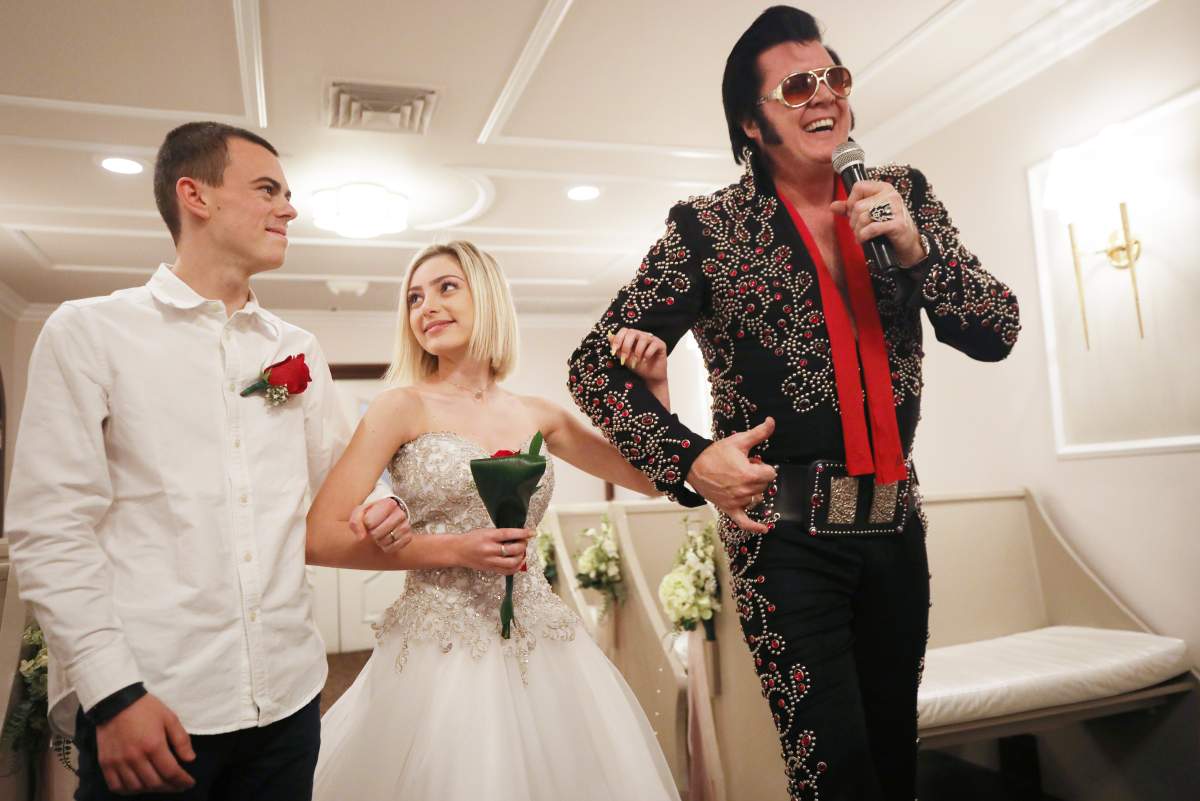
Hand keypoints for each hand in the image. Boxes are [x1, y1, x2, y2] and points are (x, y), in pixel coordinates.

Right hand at [95, 694, 195, 793]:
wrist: (116, 700)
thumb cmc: (145, 708)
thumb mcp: (170, 718)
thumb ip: (181, 740)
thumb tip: (190, 759)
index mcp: (153, 745)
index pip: (171, 772)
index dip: (182, 781)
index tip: (189, 783)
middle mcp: (135, 757)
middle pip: (155, 783)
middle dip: (170, 787)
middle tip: (178, 785)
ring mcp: (118, 762)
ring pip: (137, 787)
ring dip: (151, 790)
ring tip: (161, 785)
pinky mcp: (105, 763)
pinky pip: (116, 786)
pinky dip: (129, 790)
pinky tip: (138, 786)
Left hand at [351, 497, 412, 551]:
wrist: (384, 520)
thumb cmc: (371, 515)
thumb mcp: (360, 513)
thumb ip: (355, 522)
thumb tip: (361, 537)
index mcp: (388, 503)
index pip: (370, 522)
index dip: (366, 525)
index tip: (368, 522)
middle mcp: (400, 513)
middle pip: (379, 532)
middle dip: (373, 534)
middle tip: (374, 532)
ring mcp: (406, 525)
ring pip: (389, 539)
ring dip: (381, 542)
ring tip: (380, 537)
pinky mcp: (409, 536)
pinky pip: (396, 547)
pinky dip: (388, 547)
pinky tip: (386, 542)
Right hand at [454, 528, 534, 573]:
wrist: (457, 550)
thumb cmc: (472, 538)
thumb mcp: (485, 531)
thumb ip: (500, 534)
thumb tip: (520, 535)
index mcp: (488, 536)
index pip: (509, 534)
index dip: (523, 533)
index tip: (532, 532)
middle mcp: (489, 549)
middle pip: (513, 550)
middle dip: (523, 545)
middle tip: (524, 541)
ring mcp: (490, 561)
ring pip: (512, 562)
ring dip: (521, 557)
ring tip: (522, 551)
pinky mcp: (490, 569)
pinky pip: (508, 571)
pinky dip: (517, 567)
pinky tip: (519, 561)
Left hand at [608, 329, 667, 383]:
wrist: (650, 377)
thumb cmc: (638, 367)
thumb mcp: (625, 358)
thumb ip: (618, 348)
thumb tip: (609, 337)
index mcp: (633, 337)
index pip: (624, 330)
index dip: (618, 339)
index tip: (614, 351)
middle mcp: (642, 335)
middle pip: (632, 332)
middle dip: (626, 346)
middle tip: (625, 358)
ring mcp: (652, 339)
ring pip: (643, 338)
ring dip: (637, 351)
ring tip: (636, 361)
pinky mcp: (661, 345)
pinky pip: (653, 345)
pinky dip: (648, 353)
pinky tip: (645, 360)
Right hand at [686, 418, 776, 532]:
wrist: (694, 465)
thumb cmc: (715, 453)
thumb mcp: (739, 441)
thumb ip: (759, 433)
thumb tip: (772, 421)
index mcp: (749, 474)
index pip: (771, 473)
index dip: (763, 466)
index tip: (753, 461)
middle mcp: (745, 491)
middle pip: (765, 486)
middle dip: (758, 476)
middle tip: (743, 468)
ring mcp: (737, 502)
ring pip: (756, 499)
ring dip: (752, 491)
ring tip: (739, 480)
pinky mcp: (729, 509)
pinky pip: (744, 522)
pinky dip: (754, 527)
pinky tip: (764, 529)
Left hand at [830, 180, 924, 266]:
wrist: (907, 242)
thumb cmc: (889, 225)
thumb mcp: (869, 213)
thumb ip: (850, 208)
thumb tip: (833, 206)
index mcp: (884, 188)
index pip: (858, 186)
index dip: (851, 201)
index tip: (853, 212)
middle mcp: (891, 196)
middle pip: (858, 206)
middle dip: (853, 221)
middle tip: (857, 228)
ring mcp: (896, 209)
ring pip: (863, 217)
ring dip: (857, 230)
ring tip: (860, 234)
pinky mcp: (897, 224)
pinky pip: (871, 228)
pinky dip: (863, 236)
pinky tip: (864, 239)